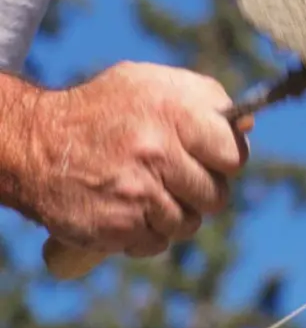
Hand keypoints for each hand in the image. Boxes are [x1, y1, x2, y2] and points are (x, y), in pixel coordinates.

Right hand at [22, 62, 247, 257]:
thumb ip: (207, 98)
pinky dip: (148, 233)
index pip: (234, 155)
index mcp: (173, 111)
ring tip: (150, 191)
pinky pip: (157, 243)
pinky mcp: (117, 227)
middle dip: (202, 190)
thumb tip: (247, 125)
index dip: (226, 159)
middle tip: (178, 177)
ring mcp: (136, 193)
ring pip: (189, 224)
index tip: (212, 158)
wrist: (35, 143)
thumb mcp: (154, 84)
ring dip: (176, 214)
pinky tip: (130, 209)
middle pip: (216, 196)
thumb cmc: (106, 110)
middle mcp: (156, 152)